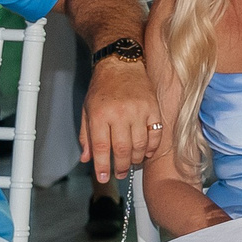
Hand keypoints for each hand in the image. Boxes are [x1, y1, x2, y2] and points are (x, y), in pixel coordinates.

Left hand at [81, 57, 161, 183]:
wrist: (120, 64)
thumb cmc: (102, 87)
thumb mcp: (87, 110)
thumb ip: (86, 136)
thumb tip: (87, 158)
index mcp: (100, 115)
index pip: (102, 148)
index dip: (103, 167)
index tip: (104, 178)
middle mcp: (119, 113)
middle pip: (122, 150)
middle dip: (121, 167)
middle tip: (120, 173)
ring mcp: (138, 111)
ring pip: (140, 145)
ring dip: (136, 159)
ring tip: (132, 163)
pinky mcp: (153, 108)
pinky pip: (155, 134)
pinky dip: (152, 147)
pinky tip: (146, 152)